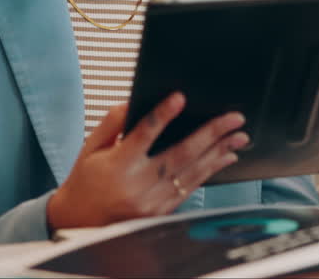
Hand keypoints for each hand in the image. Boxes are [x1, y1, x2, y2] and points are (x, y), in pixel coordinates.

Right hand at [46, 93, 247, 230]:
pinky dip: (211, 171)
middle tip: (234, 118)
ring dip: (219, 152)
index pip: (143, 134)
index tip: (180, 97)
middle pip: (180, 154)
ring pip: (192, 173)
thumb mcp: (90, 147)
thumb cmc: (85, 179)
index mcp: (117, 165)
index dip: (162, 115)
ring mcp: (151, 202)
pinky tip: (225, 157)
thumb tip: (136, 101)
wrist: (79, 221)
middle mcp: (137, 185)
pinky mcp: (160, 212)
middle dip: (211, 134)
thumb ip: (112, 122)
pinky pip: (191, 188)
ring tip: (239, 136)